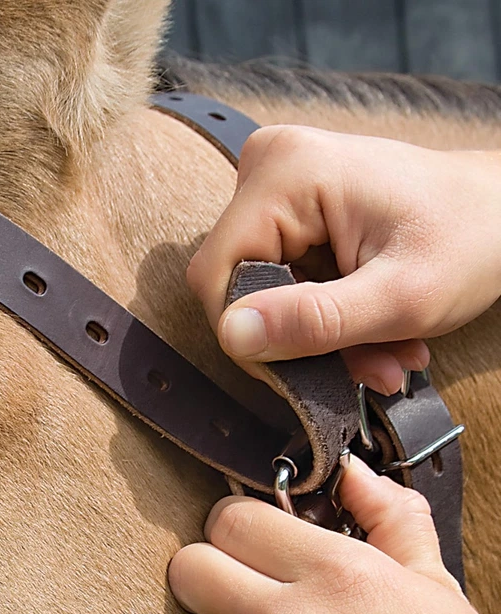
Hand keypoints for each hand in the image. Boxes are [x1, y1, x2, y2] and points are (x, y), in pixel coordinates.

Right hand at [187, 127, 500, 393]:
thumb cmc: (473, 239)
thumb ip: (315, 320)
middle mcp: (269, 166)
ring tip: (383, 353)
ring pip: (261, 290)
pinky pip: (280, 278)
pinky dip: (323, 315)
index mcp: (287, 174)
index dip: (250, 335)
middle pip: (239, 284)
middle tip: (366, 365)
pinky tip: (371, 331)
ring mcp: (277, 183)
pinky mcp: (288, 204)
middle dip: (297, 340)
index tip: (306, 370)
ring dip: (317, 336)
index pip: (217, 276)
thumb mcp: (401, 296)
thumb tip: (232, 336)